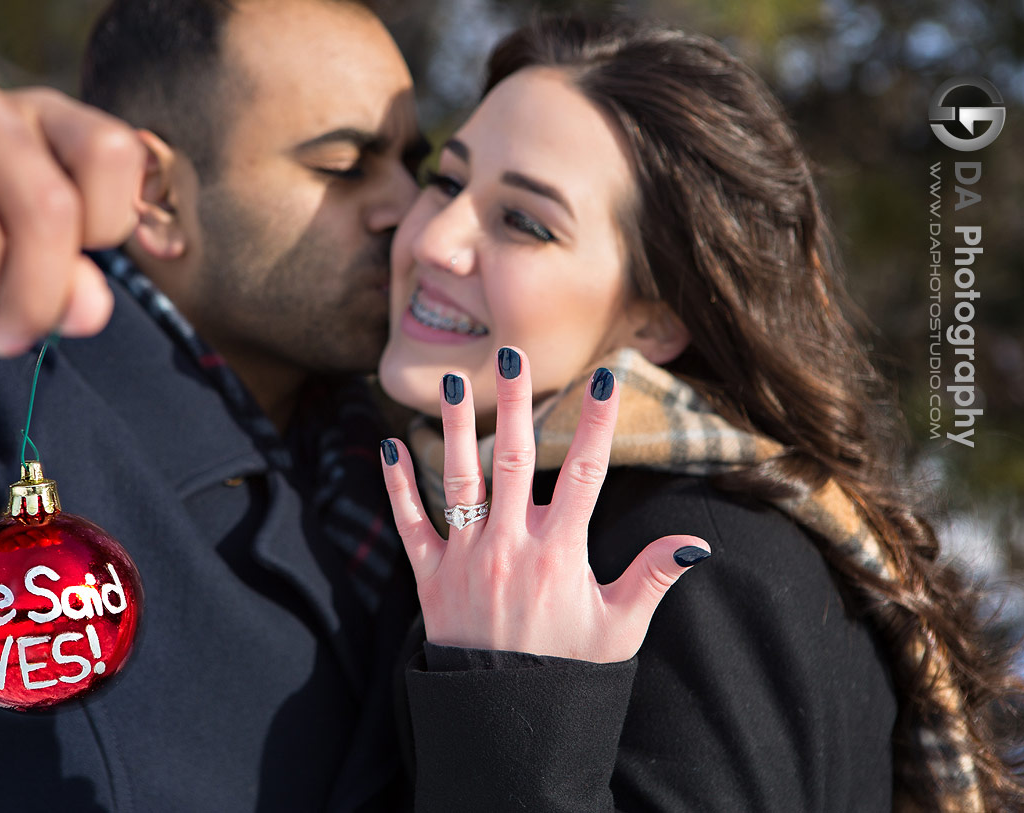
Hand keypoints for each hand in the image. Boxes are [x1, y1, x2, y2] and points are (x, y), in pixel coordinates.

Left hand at [380, 346, 710, 662]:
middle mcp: (510, 547)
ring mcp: (465, 559)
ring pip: (460, 480)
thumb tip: (697, 544)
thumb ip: (652, 579)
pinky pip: (410, 523)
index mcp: (560, 554)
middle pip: (516, 460)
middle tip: (511, 354)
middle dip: (516, 404)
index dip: (597, 424)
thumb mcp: (619, 630)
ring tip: (455, 384)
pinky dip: (397, 485)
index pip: (586, 474)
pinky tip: (390, 447)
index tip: (605, 379)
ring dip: (457, 429)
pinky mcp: (429, 578)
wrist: (505, 723)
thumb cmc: (567, 673)